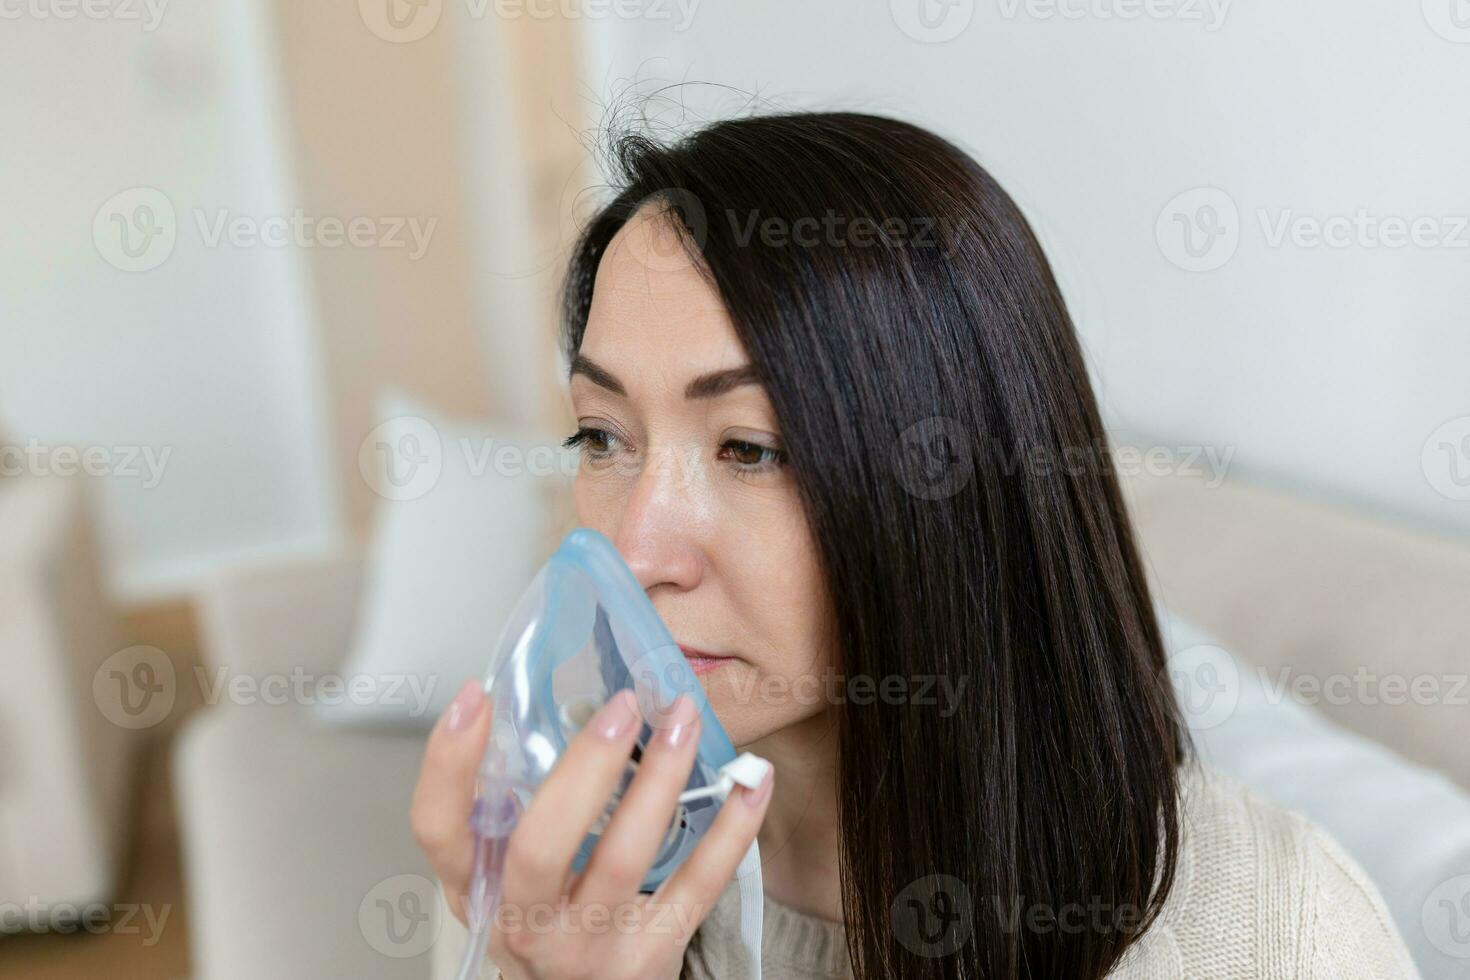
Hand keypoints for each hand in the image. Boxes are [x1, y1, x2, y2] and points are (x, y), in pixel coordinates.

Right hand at [411, 680, 773, 979]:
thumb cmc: (546, 922)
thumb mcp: (506, 876)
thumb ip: (514, 808)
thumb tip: (562, 700)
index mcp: (479, 888)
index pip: (439, 829)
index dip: (448, 763)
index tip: (478, 695)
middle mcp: (525, 922)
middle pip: (539, 845)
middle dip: (584, 767)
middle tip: (622, 705)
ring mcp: (590, 942)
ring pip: (623, 858)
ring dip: (660, 778)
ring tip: (683, 719)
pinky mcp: (651, 953)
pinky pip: (697, 884)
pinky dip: (731, 829)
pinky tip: (752, 781)